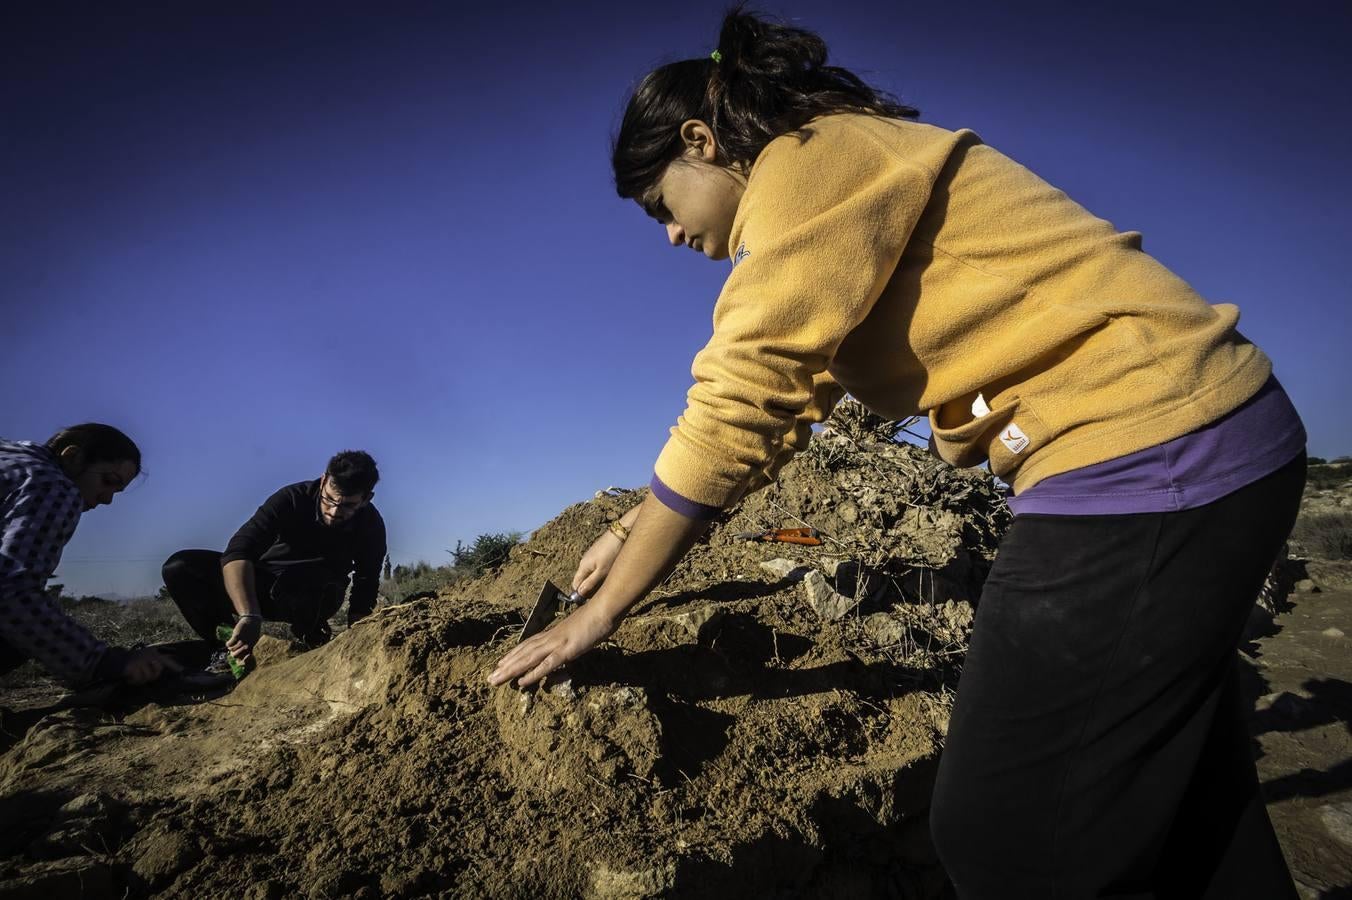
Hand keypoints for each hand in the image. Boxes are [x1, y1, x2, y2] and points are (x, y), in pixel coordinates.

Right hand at [122, 647, 182, 684]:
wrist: (116, 659)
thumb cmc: (134, 660)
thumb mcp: (147, 658)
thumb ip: (161, 663)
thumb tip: (177, 669)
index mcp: (153, 653)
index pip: (165, 661)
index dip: (174, 666)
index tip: (182, 670)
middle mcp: (147, 655)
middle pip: (156, 673)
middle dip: (151, 676)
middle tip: (143, 672)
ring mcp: (139, 661)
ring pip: (146, 678)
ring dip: (140, 679)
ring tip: (135, 673)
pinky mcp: (131, 667)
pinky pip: (136, 679)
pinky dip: (133, 680)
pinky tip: (129, 676)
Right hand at [227, 615, 262, 661]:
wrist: (252, 620)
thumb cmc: (252, 631)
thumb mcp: (253, 640)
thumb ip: (248, 648)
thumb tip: (241, 658)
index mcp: (252, 647)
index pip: (246, 658)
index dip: (242, 662)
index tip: (239, 662)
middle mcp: (247, 645)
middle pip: (236, 655)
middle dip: (233, 653)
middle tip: (233, 649)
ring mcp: (242, 640)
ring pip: (232, 649)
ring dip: (230, 647)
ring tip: (233, 643)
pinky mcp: (237, 635)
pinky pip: (229, 644)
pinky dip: (228, 643)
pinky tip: (229, 641)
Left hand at [489, 602, 616, 687]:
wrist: (605, 608)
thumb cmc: (598, 616)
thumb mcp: (581, 629)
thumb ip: (573, 636)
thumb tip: (570, 642)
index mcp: (554, 632)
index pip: (530, 644)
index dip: (515, 654)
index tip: (502, 662)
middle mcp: (551, 637)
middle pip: (523, 652)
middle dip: (506, 665)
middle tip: (491, 677)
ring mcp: (556, 643)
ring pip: (528, 659)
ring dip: (511, 670)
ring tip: (496, 680)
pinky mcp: (565, 650)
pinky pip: (546, 665)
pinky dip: (532, 674)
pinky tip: (521, 682)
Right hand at [572, 531, 624, 597]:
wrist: (620, 534)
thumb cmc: (611, 553)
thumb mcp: (602, 572)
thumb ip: (590, 583)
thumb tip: (579, 593)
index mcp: (583, 567)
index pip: (575, 584)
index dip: (580, 593)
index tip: (589, 599)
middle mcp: (584, 561)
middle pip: (582, 579)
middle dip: (588, 587)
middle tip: (600, 592)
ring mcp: (590, 556)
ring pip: (589, 572)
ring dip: (594, 579)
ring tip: (606, 582)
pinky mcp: (597, 552)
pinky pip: (594, 566)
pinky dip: (599, 572)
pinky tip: (608, 572)